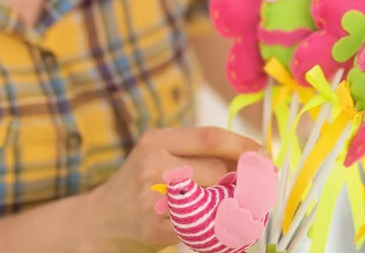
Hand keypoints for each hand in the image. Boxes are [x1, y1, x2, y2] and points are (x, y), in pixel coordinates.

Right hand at [87, 127, 263, 252]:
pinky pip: (200, 226)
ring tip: (242, 208)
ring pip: (213, 198)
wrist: (99, 220)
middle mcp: (153, 163)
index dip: (243, 145)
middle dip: (244, 179)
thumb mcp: (160, 157)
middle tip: (261, 187)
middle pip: (216, 168)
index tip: (266, 154)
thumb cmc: (140, 185)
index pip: (210, 137)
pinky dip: (217, 228)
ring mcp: (151, 196)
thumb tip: (250, 157)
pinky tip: (221, 227)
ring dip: (234, 205)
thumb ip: (197, 154)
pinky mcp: (154, 226)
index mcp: (157, 140)